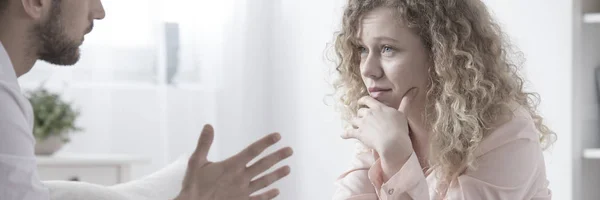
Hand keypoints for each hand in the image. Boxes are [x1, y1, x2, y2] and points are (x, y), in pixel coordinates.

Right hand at [175, 124, 292, 199]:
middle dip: (278, 156)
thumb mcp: (196, 162)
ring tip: (288, 169)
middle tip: (290, 150)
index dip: (266, 142)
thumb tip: (208, 126)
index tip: (278, 136)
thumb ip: (204, 144)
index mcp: (231, 166)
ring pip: (264, 181)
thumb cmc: (193, 187)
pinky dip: (268, 196)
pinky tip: (276, 192)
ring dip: (277, 175)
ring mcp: (243, 192)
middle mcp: (241, 178)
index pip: (253, 150)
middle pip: (264, 165)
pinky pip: (258, 199)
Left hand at [342, 88, 417, 179]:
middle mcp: (369, 113)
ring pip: (354, 120)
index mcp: (378, 108)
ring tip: (355, 126)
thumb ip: (406, 102)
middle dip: (360, 114)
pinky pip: (349, 132)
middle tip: (362, 118)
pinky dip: (345, 134)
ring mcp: (362, 123)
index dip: (363, 100)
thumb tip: (415, 89)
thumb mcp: (403, 113)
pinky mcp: (359, 134)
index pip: (367, 100)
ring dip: (354, 123)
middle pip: (360, 111)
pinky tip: (342, 135)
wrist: (392, 142)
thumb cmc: (399, 128)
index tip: (361, 102)